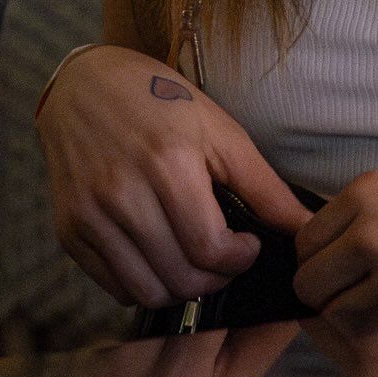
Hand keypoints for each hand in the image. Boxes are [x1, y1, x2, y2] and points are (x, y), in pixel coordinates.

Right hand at [36, 45, 312, 305]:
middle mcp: (121, 192)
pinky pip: (114, 286)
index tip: (246, 245)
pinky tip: (158, 255)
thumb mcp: (221, 132)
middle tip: (223, 256)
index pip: (209, 251)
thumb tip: (308, 231)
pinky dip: (143, 284)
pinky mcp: (69, 229)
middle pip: (181, 279)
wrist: (83, 84)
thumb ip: (265, 188)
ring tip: (192, 259)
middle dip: (216, 279)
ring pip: (147, 292)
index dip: (239, 260)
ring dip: (180, 288)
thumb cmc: (160, 102)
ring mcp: (89, 214)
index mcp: (167, 163)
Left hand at [290, 166, 377, 312]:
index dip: (318, 264)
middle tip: (346, 308)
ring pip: (321, 301)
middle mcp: (363, 218)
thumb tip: (343, 247)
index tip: (332, 280)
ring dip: (339, 314)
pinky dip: (361, 330)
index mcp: (367, 189)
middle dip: (321, 291)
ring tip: (371, 323)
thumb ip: (377, 218)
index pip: (308, 237)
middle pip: (307, 270)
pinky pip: (350, 322)